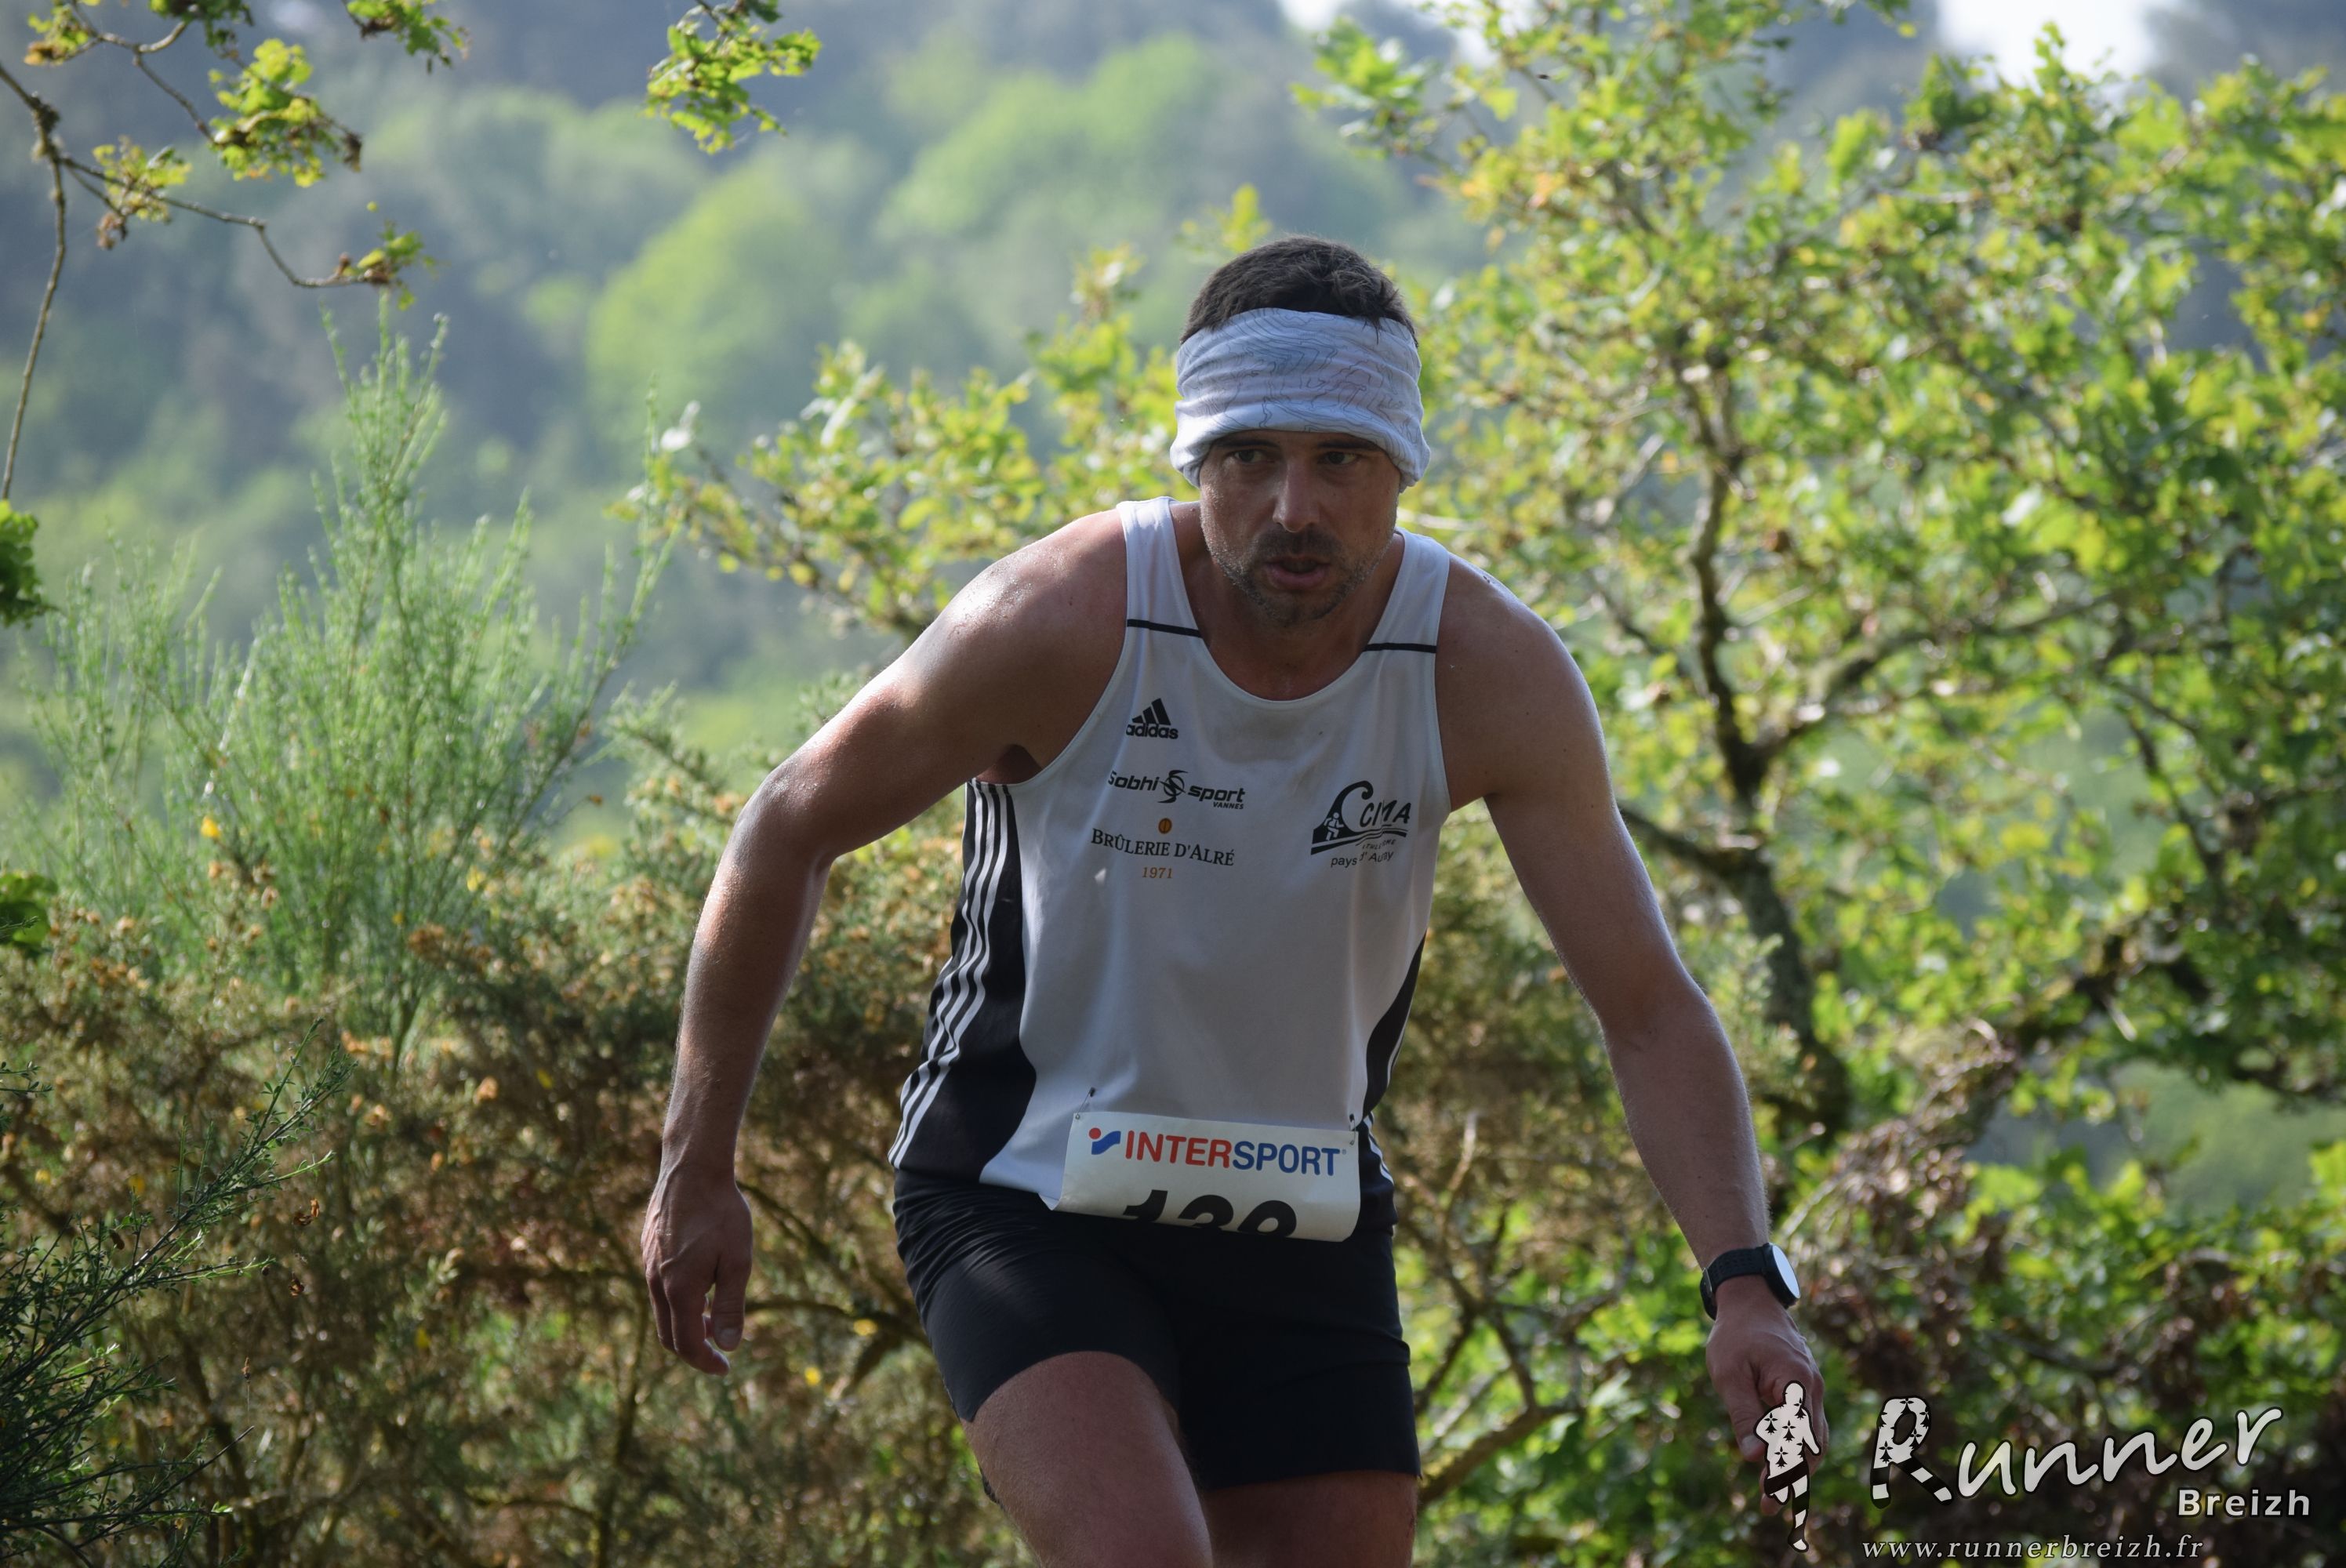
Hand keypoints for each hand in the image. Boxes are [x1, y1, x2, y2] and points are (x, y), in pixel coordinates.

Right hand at [641, 1151, 753, 1375]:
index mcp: (679, 1290)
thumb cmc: (721, 1212)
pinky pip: (658, 1288)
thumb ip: (731, 1306)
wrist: (692, 1167)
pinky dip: (677, 1300)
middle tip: (720, 1350)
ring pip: (662, 1310)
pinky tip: (701, 1284)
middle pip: (669, 1334)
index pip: (686, 1345)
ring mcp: (647, 1264)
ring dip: (686, 1323)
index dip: (705, 1362)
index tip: (726, 1369)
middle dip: (694, 1349)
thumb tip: (727, 1346)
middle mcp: (656, 1282)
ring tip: (713, 1317)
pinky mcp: (647, 1248)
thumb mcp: (738, 1260)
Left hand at [1705, 1276, 1827, 1515]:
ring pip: (1812, 1441)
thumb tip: (1753, 1457)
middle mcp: (1812, 1390)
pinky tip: (1777, 1468)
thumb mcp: (1728, 1373)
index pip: (1796, 1438)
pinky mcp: (1804, 1392)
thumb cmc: (1735, 1334)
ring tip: (1771, 1497)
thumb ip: (1743, 1414)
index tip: (1769, 1497)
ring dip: (1796, 1469)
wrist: (1750, 1301)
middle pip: (1810, 1446)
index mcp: (1796, 1383)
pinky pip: (1806, 1428)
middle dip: (1792, 1478)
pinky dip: (1796, 1450)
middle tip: (1768, 1507)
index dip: (1785, 1470)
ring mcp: (1812, 1391)